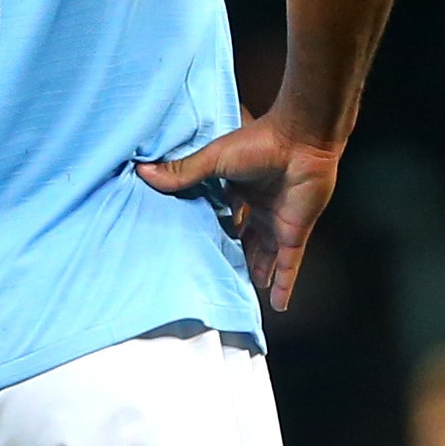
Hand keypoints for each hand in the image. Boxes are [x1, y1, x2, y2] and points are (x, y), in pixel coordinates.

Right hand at [138, 108, 341, 309]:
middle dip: (234, 255)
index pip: (223, 214)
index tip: (196, 244)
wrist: (301, 141)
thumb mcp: (214, 159)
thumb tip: (143, 171)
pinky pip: (289, 265)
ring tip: (241, 292)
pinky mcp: (294, 234)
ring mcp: (278, 221)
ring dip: (256, 273)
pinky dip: (285, 285)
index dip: (212, 228)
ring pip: (265, 255)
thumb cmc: (260, 143)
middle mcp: (259, 207)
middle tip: (218, 274)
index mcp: (239, 187)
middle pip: (244, 239)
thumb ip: (182, 171)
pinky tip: (279, 304)